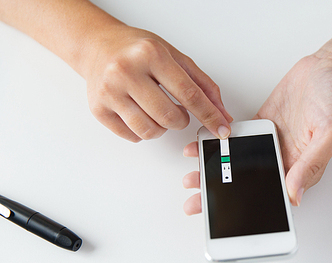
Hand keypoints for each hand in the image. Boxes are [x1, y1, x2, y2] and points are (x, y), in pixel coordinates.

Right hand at [83, 25, 232, 141]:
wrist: (98, 45)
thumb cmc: (138, 50)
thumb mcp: (175, 57)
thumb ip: (203, 85)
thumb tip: (222, 114)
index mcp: (150, 55)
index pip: (189, 94)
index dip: (210, 115)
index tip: (221, 129)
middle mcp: (127, 71)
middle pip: (170, 117)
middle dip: (182, 120)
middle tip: (177, 111)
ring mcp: (109, 92)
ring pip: (150, 131)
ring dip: (162, 128)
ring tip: (158, 111)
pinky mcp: (98, 109)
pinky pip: (133, 136)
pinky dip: (143, 132)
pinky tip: (141, 114)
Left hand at [182, 53, 331, 213]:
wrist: (328, 69)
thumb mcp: (331, 132)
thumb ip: (311, 163)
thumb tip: (294, 193)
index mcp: (302, 168)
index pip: (272, 196)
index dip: (248, 207)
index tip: (226, 213)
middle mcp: (285, 159)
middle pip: (250, 183)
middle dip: (223, 193)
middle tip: (197, 201)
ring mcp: (272, 143)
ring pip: (240, 164)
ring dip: (217, 170)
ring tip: (194, 175)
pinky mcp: (262, 126)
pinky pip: (239, 140)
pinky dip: (220, 144)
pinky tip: (204, 146)